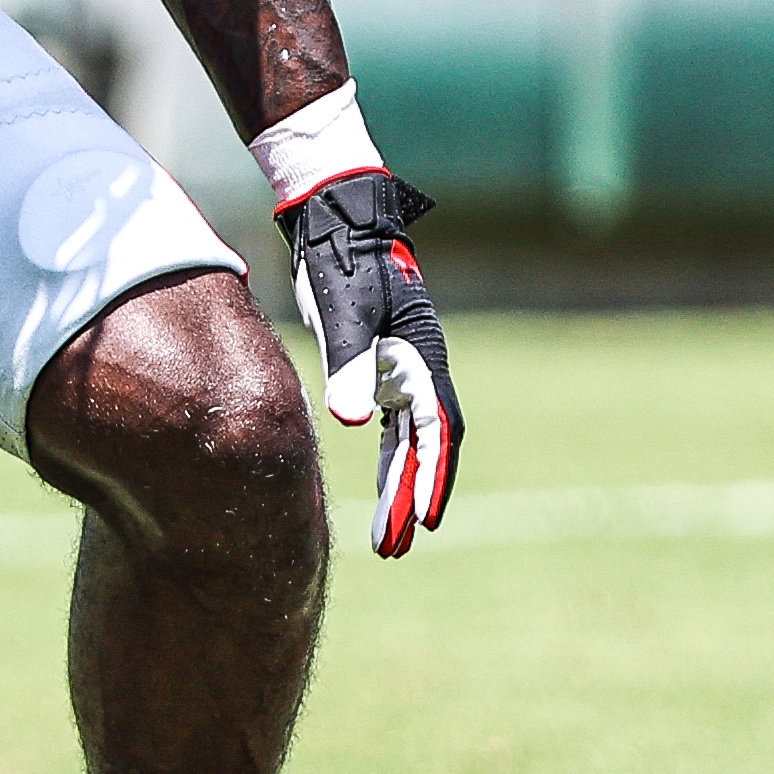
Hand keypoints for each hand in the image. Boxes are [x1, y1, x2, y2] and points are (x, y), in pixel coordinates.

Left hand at [281, 171, 459, 556]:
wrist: (338, 225)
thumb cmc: (342, 266)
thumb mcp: (344, 315)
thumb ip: (349, 365)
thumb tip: (351, 420)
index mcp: (420, 361)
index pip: (435, 433)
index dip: (430, 478)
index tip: (422, 521)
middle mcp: (420, 371)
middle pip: (424, 449)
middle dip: (412, 498)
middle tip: (395, 548)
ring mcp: (404, 371)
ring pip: (410, 444)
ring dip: (402, 489)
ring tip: (389, 539)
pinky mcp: (383, 368)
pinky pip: (394, 429)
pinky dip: (391, 461)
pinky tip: (384, 489)